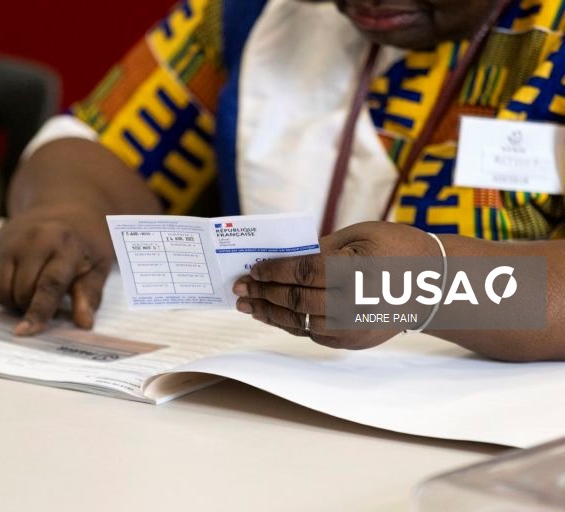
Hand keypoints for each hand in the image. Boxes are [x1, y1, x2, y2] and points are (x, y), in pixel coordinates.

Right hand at [0, 206, 113, 334]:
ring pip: (2, 288)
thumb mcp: (98, 266)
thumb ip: (89, 294)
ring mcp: (10, 240)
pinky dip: (3, 293)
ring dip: (15, 302)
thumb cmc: (85, 244)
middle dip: (32, 306)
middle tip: (49, 301)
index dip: (38, 312)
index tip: (26, 331)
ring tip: (35, 293)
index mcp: (65, 245)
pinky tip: (20, 285)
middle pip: (22, 290)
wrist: (65, 210)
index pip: (49, 285)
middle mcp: (33, 239)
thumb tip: (84, 324)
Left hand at [232, 221, 439, 349]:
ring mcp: (354, 327)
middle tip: (239, 288)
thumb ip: (321, 248)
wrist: (433, 285)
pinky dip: (289, 323)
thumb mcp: (360, 235)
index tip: (253, 268)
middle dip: (262, 293)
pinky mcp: (352, 341)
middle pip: (296, 300)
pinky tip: (271, 314)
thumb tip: (281, 259)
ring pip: (299, 322)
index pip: (303, 271)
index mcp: (356, 270)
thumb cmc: (395, 249)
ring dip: (268, 313)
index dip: (273, 271)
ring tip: (247, 305)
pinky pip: (311, 333)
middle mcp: (354, 303)